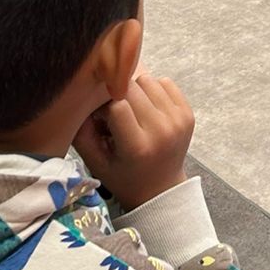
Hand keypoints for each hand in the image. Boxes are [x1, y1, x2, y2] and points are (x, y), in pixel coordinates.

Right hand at [75, 67, 195, 209]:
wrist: (160, 188)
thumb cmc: (123, 175)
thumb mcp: (94, 162)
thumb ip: (82, 131)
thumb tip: (81, 95)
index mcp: (138, 147)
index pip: (116, 105)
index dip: (103, 107)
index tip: (101, 119)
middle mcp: (162, 131)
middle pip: (132, 88)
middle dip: (117, 96)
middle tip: (116, 115)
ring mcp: (178, 121)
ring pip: (148, 81)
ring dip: (136, 92)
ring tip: (133, 113)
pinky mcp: (188, 113)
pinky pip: (165, 83)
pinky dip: (153, 91)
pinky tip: (148, 111)